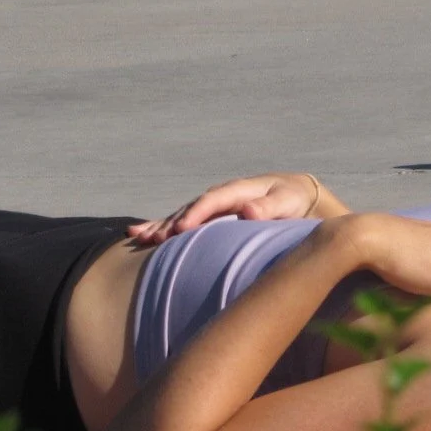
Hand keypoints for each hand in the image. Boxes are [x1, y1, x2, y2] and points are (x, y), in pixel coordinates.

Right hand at [129, 173, 324, 245]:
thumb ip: (269, 207)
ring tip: (140, 238)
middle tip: (155, 240)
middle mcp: (219, 196)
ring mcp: (211, 207)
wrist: (292, 194)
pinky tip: (138, 235)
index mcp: (237, 190)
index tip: (181, 228)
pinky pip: (180, 222)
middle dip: (171, 223)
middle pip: (190, 208)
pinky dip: (160, 227)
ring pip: (180, 215)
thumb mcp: (286, 202)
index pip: (213, 200)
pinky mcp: (207, 218)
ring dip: (160, 226)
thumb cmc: (290, 199)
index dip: (197, 213)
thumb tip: (249, 211)